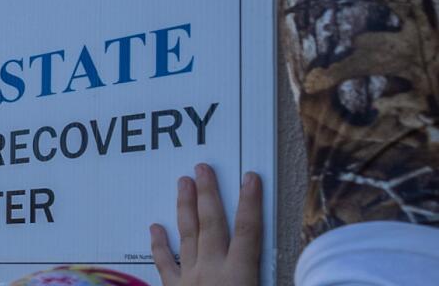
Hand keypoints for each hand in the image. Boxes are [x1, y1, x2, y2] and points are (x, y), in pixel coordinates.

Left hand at [150, 164, 261, 285]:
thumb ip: (269, 278)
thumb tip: (287, 272)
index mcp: (239, 276)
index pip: (248, 230)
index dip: (250, 202)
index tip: (250, 179)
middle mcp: (211, 271)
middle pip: (211, 223)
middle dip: (208, 193)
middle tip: (203, 169)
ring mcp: (189, 279)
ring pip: (187, 235)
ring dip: (186, 207)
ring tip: (183, 183)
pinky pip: (164, 263)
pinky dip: (159, 244)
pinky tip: (155, 228)